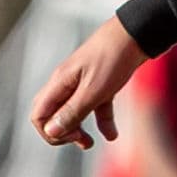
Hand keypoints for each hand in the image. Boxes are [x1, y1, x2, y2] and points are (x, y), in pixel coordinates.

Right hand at [31, 21, 145, 148]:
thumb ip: (72, 112)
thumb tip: (51, 132)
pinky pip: (95, 107)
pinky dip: (101, 121)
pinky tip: (112, 135)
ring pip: (73, 112)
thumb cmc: (114, 58)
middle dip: (62, 133)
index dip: (50, 132)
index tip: (72, 137)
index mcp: (59, 83)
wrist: (138, 33)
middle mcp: (67, 83)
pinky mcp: (100, 82)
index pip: (38, 115)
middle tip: (81, 140)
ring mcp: (83, 82)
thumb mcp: (94, 91)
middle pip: (52, 114)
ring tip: (91, 143)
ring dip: (78, 130)